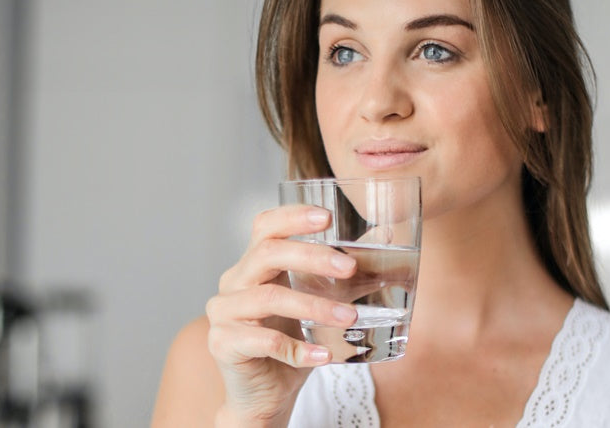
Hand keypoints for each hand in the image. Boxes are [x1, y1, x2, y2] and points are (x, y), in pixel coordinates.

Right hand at [205, 205, 358, 425]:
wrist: (265, 393)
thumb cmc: (293, 339)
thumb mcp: (319, 300)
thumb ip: (344, 270)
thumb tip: (386, 234)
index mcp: (255, 263)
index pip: (266, 226)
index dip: (293, 217)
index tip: (328, 217)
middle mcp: (234, 281)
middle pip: (268, 253)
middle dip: (312, 257)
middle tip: (350, 268)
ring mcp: (224, 313)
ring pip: (269, 298)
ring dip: (314, 306)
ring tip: (350, 317)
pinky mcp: (223, 344)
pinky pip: (265, 342)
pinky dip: (299, 349)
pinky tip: (326, 356)